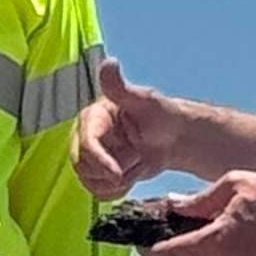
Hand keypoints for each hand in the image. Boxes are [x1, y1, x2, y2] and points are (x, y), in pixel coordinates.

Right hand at [71, 55, 173, 195]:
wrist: (172, 139)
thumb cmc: (161, 116)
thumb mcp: (144, 100)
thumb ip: (121, 87)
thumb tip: (109, 63)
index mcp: (92, 117)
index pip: (86, 142)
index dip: (100, 160)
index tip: (118, 174)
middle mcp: (85, 136)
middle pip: (83, 166)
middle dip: (111, 171)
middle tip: (137, 160)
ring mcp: (90, 156)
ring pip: (89, 181)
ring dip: (116, 180)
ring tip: (136, 163)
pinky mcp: (97, 173)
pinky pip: (97, 191)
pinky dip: (116, 190)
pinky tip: (131, 175)